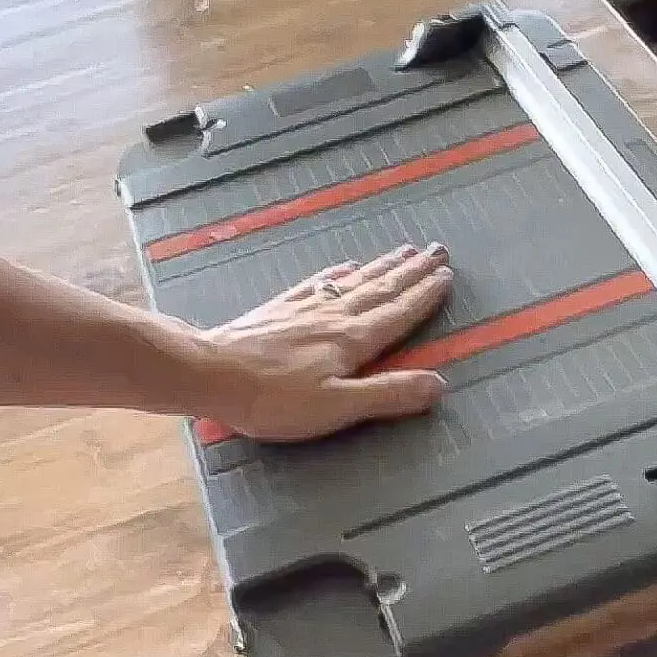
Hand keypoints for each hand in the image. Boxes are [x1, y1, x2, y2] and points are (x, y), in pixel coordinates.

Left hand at [201, 243, 452, 440]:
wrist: (210, 372)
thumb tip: (439, 383)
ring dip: (382, 266)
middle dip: (411, 271)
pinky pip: (319, 283)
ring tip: (404, 251)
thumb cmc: (273, 400)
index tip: (446, 275)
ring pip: (354, 281)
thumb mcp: (337, 406)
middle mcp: (334, 316)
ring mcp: (306, 308)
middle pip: (381, 289)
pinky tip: (345, 266)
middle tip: (437, 250)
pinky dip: (339, 272)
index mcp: (353, 341)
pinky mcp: (281, 308)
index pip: (398, 314)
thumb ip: (388, 394)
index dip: (424, 296)